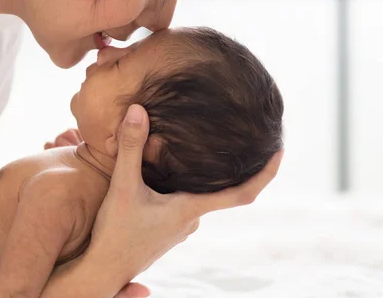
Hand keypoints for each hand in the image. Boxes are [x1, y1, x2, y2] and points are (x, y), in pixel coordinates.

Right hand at [41, 105, 282, 297]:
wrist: (102, 272)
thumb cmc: (114, 235)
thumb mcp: (122, 187)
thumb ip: (131, 148)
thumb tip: (138, 110)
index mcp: (191, 209)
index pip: (242, 194)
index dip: (266, 175)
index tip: (280, 153)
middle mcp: (192, 219)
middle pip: (223, 190)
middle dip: (232, 167)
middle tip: (243, 137)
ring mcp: (181, 226)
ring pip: (201, 194)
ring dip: (206, 175)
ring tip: (206, 148)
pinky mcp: (168, 227)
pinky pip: (187, 200)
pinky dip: (189, 183)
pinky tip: (175, 170)